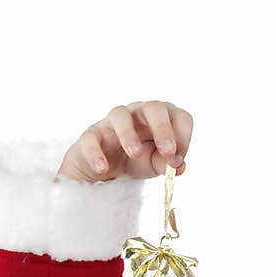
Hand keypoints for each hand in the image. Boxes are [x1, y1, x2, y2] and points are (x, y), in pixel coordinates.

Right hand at [56, 100, 192, 182]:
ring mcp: (114, 121)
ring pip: (120, 115)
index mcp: (162, 119)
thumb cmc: (139, 159)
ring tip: (135, 154)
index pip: (180, 117)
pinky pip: (92, 138)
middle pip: (153, 108)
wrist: (108, 169)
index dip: (183, 136)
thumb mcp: (156, 164)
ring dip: (129, 134)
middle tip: (167, 152)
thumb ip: (167, 165)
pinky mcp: (93, 134)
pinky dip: (96, 152)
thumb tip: (178, 166)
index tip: (177, 158)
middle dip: (163, 129)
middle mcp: (139, 113)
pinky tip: (103, 168)